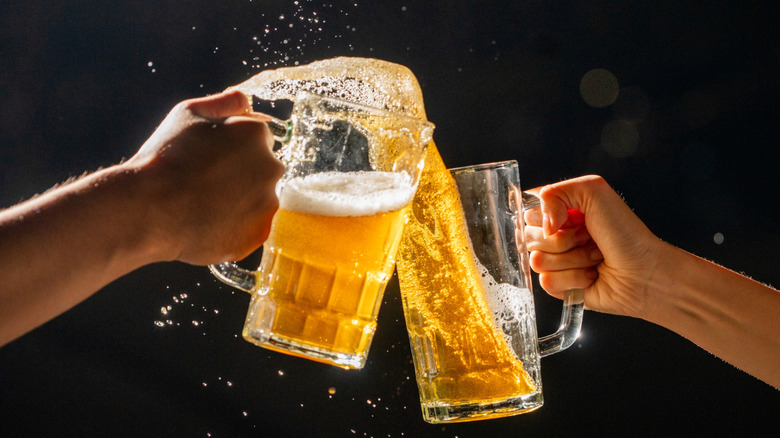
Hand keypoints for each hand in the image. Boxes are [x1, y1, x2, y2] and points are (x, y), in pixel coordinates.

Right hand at [124, 91, 284, 264]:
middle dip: (240, 175)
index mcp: (257, 135)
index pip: (256, 139)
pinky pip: (250, 229)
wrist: (149, 209)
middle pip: (262, 170)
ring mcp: (267, 204)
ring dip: (239, 203)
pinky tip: (208, 224)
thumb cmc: (165, 158)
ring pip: (258, 202)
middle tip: (204, 183)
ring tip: (203, 206)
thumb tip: (246, 101)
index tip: (210, 158)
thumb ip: (224, 103)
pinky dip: (234, 229)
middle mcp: (271, 168)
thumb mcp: (188, 113)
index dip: (232, 147)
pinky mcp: (258, 235)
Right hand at [524, 175, 664, 318]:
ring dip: (573, 260)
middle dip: (564, 239)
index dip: (548, 216)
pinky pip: (547, 283)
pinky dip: (573, 279)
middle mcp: (554, 235)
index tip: (574, 218)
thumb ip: (556, 192)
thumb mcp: (594, 191)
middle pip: (529, 237)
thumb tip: (542, 224)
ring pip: (538, 261)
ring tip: (594, 257)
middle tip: (588, 238)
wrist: (645, 272)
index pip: (528, 211)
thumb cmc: (626, 234)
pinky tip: (591, 276)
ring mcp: (555, 261)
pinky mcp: (559, 286)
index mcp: (559, 210)